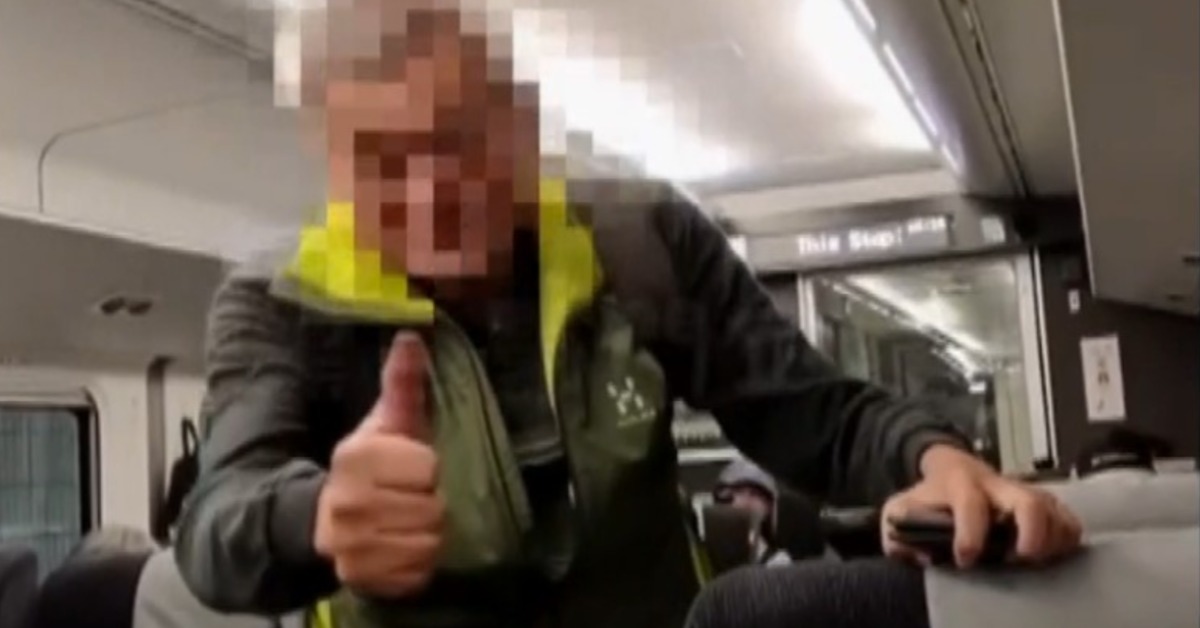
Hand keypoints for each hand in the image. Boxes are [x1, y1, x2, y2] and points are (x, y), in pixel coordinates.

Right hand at [314, 332, 443, 596]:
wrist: (326, 519)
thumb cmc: (372, 465)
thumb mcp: (386, 423)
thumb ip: (402, 383)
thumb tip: (412, 336)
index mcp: (355, 457)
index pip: (428, 467)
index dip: (426, 467)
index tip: (408, 468)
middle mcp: (347, 502)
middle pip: (432, 507)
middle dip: (428, 503)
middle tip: (408, 497)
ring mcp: (350, 545)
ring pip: (428, 542)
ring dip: (425, 534)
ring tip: (405, 521)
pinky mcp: (360, 578)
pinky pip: (417, 573)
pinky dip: (416, 564)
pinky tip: (399, 547)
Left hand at [882, 445, 1081, 567]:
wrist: (950, 469)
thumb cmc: (928, 498)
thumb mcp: (900, 509)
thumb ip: (897, 533)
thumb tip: (921, 556)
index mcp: (959, 483)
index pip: (970, 503)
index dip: (970, 533)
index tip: (965, 559)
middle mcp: (997, 484)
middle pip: (1028, 500)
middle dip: (1032, 533)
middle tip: (1021, 558)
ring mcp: (1023, 491)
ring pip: (1053, 509)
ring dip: (1052, 539)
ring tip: (1035, 559)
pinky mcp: (1042, 501)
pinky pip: (1067, 516)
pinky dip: (1067, 536)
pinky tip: (1049, 552)